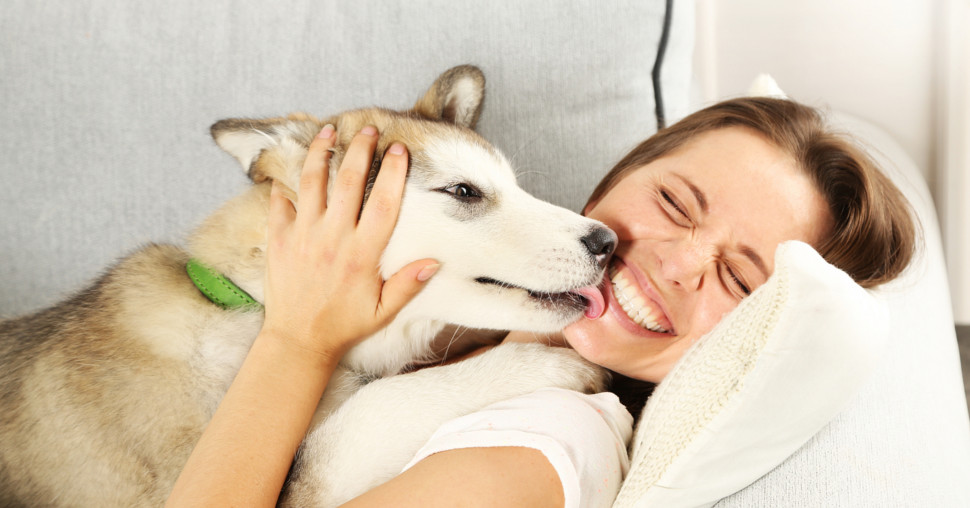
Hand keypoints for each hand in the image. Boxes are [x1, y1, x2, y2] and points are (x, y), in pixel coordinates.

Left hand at [261, 124, 437, 363]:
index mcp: (362, 254)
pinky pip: (280, 204)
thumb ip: (408, 284)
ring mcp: (304, 236)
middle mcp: (333, 239)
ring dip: (320, 153)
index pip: (384, 203)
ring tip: (328, 131)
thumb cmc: (345, 325)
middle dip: (360, 149)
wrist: (298, 340)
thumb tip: (435, 262)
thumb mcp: (383, 311)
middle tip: (368, 128)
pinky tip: (290, 170)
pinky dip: (284, 185)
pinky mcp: (280, 240)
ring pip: (312, 183)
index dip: (393, 172)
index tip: (399, 149)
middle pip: (349, 182)